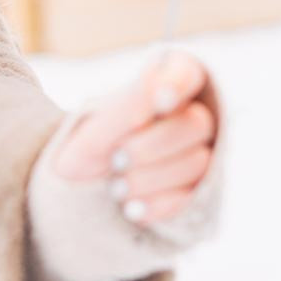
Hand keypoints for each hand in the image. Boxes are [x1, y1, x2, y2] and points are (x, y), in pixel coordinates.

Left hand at [49, 52, 216, 227]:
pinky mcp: (198, 191)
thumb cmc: (92, 143)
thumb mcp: (101, 121)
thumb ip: (131, 102)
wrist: (81, 188)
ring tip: (115, 187)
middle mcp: (191, 115)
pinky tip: (131, 208)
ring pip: (198, 163)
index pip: (187, 73)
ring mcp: (199, 153)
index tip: (160, 101)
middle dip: (152, 146)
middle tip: (115, 159)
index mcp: (167, 84)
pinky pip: (192, 197)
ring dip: (150, 178)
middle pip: (197, 124)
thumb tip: (158, 91)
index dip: (178, 85)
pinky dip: (157, 204)